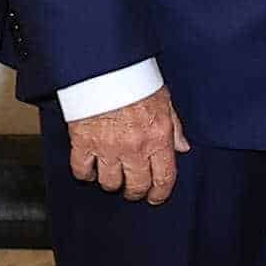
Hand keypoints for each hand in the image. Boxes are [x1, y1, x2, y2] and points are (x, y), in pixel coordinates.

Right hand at [67, 90, 187, 206]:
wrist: (104, 68)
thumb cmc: (136, 80)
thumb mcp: (165, 101)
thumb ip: (174, 128)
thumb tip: (182, 148)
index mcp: (158, 138)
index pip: (164, 178)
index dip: (160, 193)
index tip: (156, 197)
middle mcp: (134, 148)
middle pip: (136, 186)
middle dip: (136, 191)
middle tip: (133, 188)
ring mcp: (108, 148)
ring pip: (110, 183)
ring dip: (112, 183)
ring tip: (113, 176)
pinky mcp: (83, 143)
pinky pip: (82, 171)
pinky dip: (85, 174)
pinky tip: (90, 171)